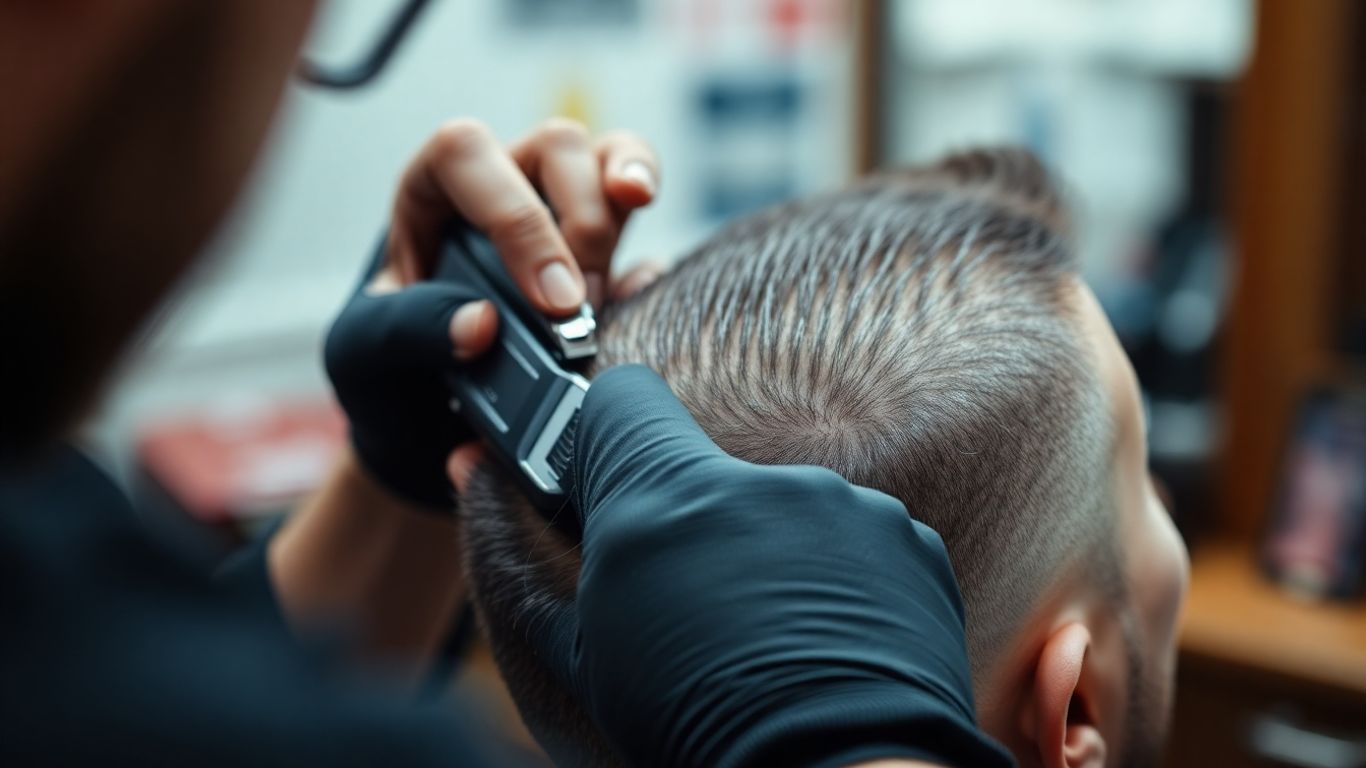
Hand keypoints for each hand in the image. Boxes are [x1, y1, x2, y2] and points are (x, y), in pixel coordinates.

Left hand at [325, 119, 659, 508]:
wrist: (423, 411)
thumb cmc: (388, 364)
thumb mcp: (363, 350)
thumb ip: (407, 331)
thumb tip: (480, 324)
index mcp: (432, 186)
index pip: (468, 156)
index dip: (516, 218)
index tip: (549, 302)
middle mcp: (501, 179)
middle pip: (556, 146)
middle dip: (582, 224)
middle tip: (580, 311)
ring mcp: (558, 205)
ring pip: (606, 156)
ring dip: (625, 202)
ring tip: (623, 270)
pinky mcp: (601, 245)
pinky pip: (638, 204)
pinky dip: (650, 230)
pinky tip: (643, 284)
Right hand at [525, 365, 1014, 767]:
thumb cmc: (695, 727)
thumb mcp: (578, 657)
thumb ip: (516, 551)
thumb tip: (471, 469)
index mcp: (659, 501)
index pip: (623, 395)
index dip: (608, 435)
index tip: (607, 486)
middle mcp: (754, 484)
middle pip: (703, 467)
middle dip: (690, 519)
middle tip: (692, 601)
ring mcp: (839, 505)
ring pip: (779, 504)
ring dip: (768, 549)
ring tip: (769, 634)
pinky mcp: (903, 534)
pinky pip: (851, 533)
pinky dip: (835, 574)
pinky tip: (826, 637)